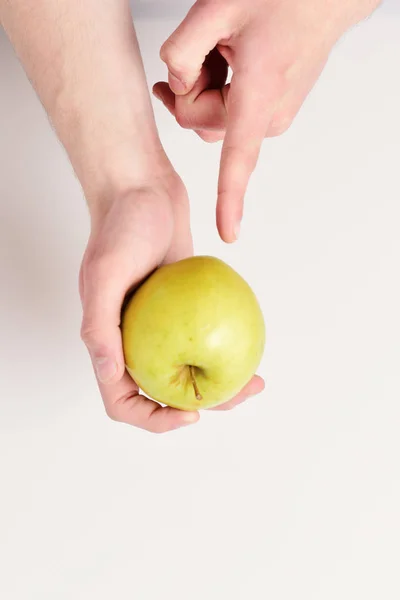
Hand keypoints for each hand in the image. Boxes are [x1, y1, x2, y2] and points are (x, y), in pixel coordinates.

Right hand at [79, 163, 264, 432]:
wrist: (144, 188)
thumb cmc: (121, 225)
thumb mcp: (105, 274)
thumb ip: (100, 326)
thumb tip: (108, 373)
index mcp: (108, 340)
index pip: (121, 399)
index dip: (152, 419)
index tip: (192, 415)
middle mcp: (132, 338)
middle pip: (162, 392)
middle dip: (199, 406)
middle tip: (241, 395)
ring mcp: (158, 324)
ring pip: (187, 368)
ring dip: (219, 382)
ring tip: (255, 380)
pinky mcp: (181, 306)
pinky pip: (202, 338)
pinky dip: (223, 350)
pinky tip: (249, 346)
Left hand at [153, 0, 380, 242]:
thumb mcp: (217, 7)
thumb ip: (181, 50)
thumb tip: (174, 85)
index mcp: (258, 96)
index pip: (238, 158)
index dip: (229, 200)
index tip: (227, 233)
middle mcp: (269, 116)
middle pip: (200, 125)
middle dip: (189, 92)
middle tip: (202, 52)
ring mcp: (272, 116)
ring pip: (213, 121)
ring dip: (204, 87)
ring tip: (224, 48)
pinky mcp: (271, 112)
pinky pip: (228, 113)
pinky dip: (219, 88)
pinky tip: (231, 59)